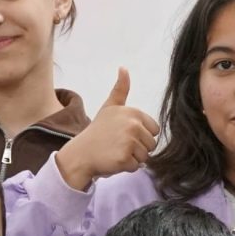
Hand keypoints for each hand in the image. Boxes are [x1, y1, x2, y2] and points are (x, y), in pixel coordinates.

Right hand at [54, 68, 158, 190]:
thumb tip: (124, 68)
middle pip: (151, 145)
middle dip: (137, 149)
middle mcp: (133, 125)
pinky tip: (112, 160)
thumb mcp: (109, 107)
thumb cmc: (97, 131)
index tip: (124, 135)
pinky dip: (125, 167)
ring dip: (132, 159)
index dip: (141, 136)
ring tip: (115, 152)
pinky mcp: (124, 158)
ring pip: (145, 157)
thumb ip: (120, 89)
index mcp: (133, 112)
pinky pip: (135, 167)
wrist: (80, 153)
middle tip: (118, 145)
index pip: (154, 130)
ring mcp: (129, 141)